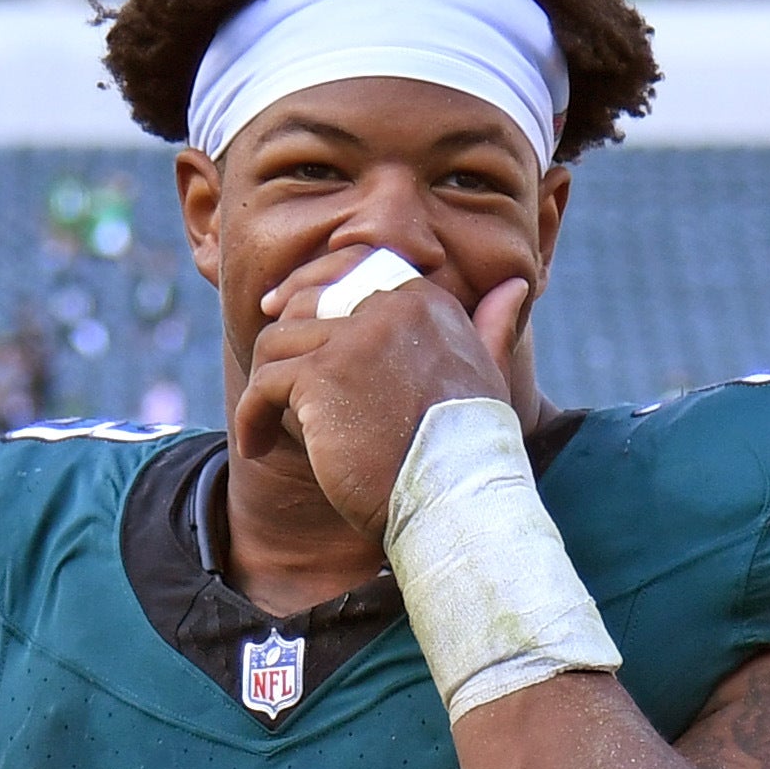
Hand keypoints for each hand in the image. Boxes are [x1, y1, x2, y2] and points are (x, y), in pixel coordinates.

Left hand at [234, 244, 534, 537]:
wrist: (457, 500)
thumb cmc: (473, 452)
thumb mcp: (489, 377)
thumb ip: (491, 328)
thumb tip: (518, 285)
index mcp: (427, 301)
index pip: (351, 268)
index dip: (309, 285)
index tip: (280, 309)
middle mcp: (391, 306)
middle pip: (306, 301)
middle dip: (277, 330)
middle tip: (260, 369)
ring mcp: (354, 337)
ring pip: (278, 343)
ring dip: (263, 387)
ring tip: (263, 425)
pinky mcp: (322, 375)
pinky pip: (263, 384)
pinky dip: (251, 417)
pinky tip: (255, 446)